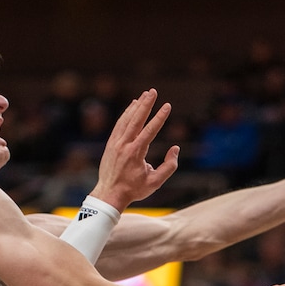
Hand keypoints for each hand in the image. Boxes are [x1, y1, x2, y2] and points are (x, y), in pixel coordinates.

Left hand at [92, 89, 178, 210]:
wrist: (109, 194)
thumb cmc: (133, 190)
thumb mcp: (155, 182)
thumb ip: (169, 166)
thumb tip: (175, 148)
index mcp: (135, 153)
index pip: (150, 130)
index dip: (159, 117)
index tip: (167, 106)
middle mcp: (124, 145)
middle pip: (136, 120)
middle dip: (146, 104)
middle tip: (153, 91)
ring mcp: (115, 143)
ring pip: (127, 120)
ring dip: (136, 106)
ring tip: (145, 95)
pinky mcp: (111, 144)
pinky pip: (120, 125)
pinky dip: (126, 114)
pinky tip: (132, 106)